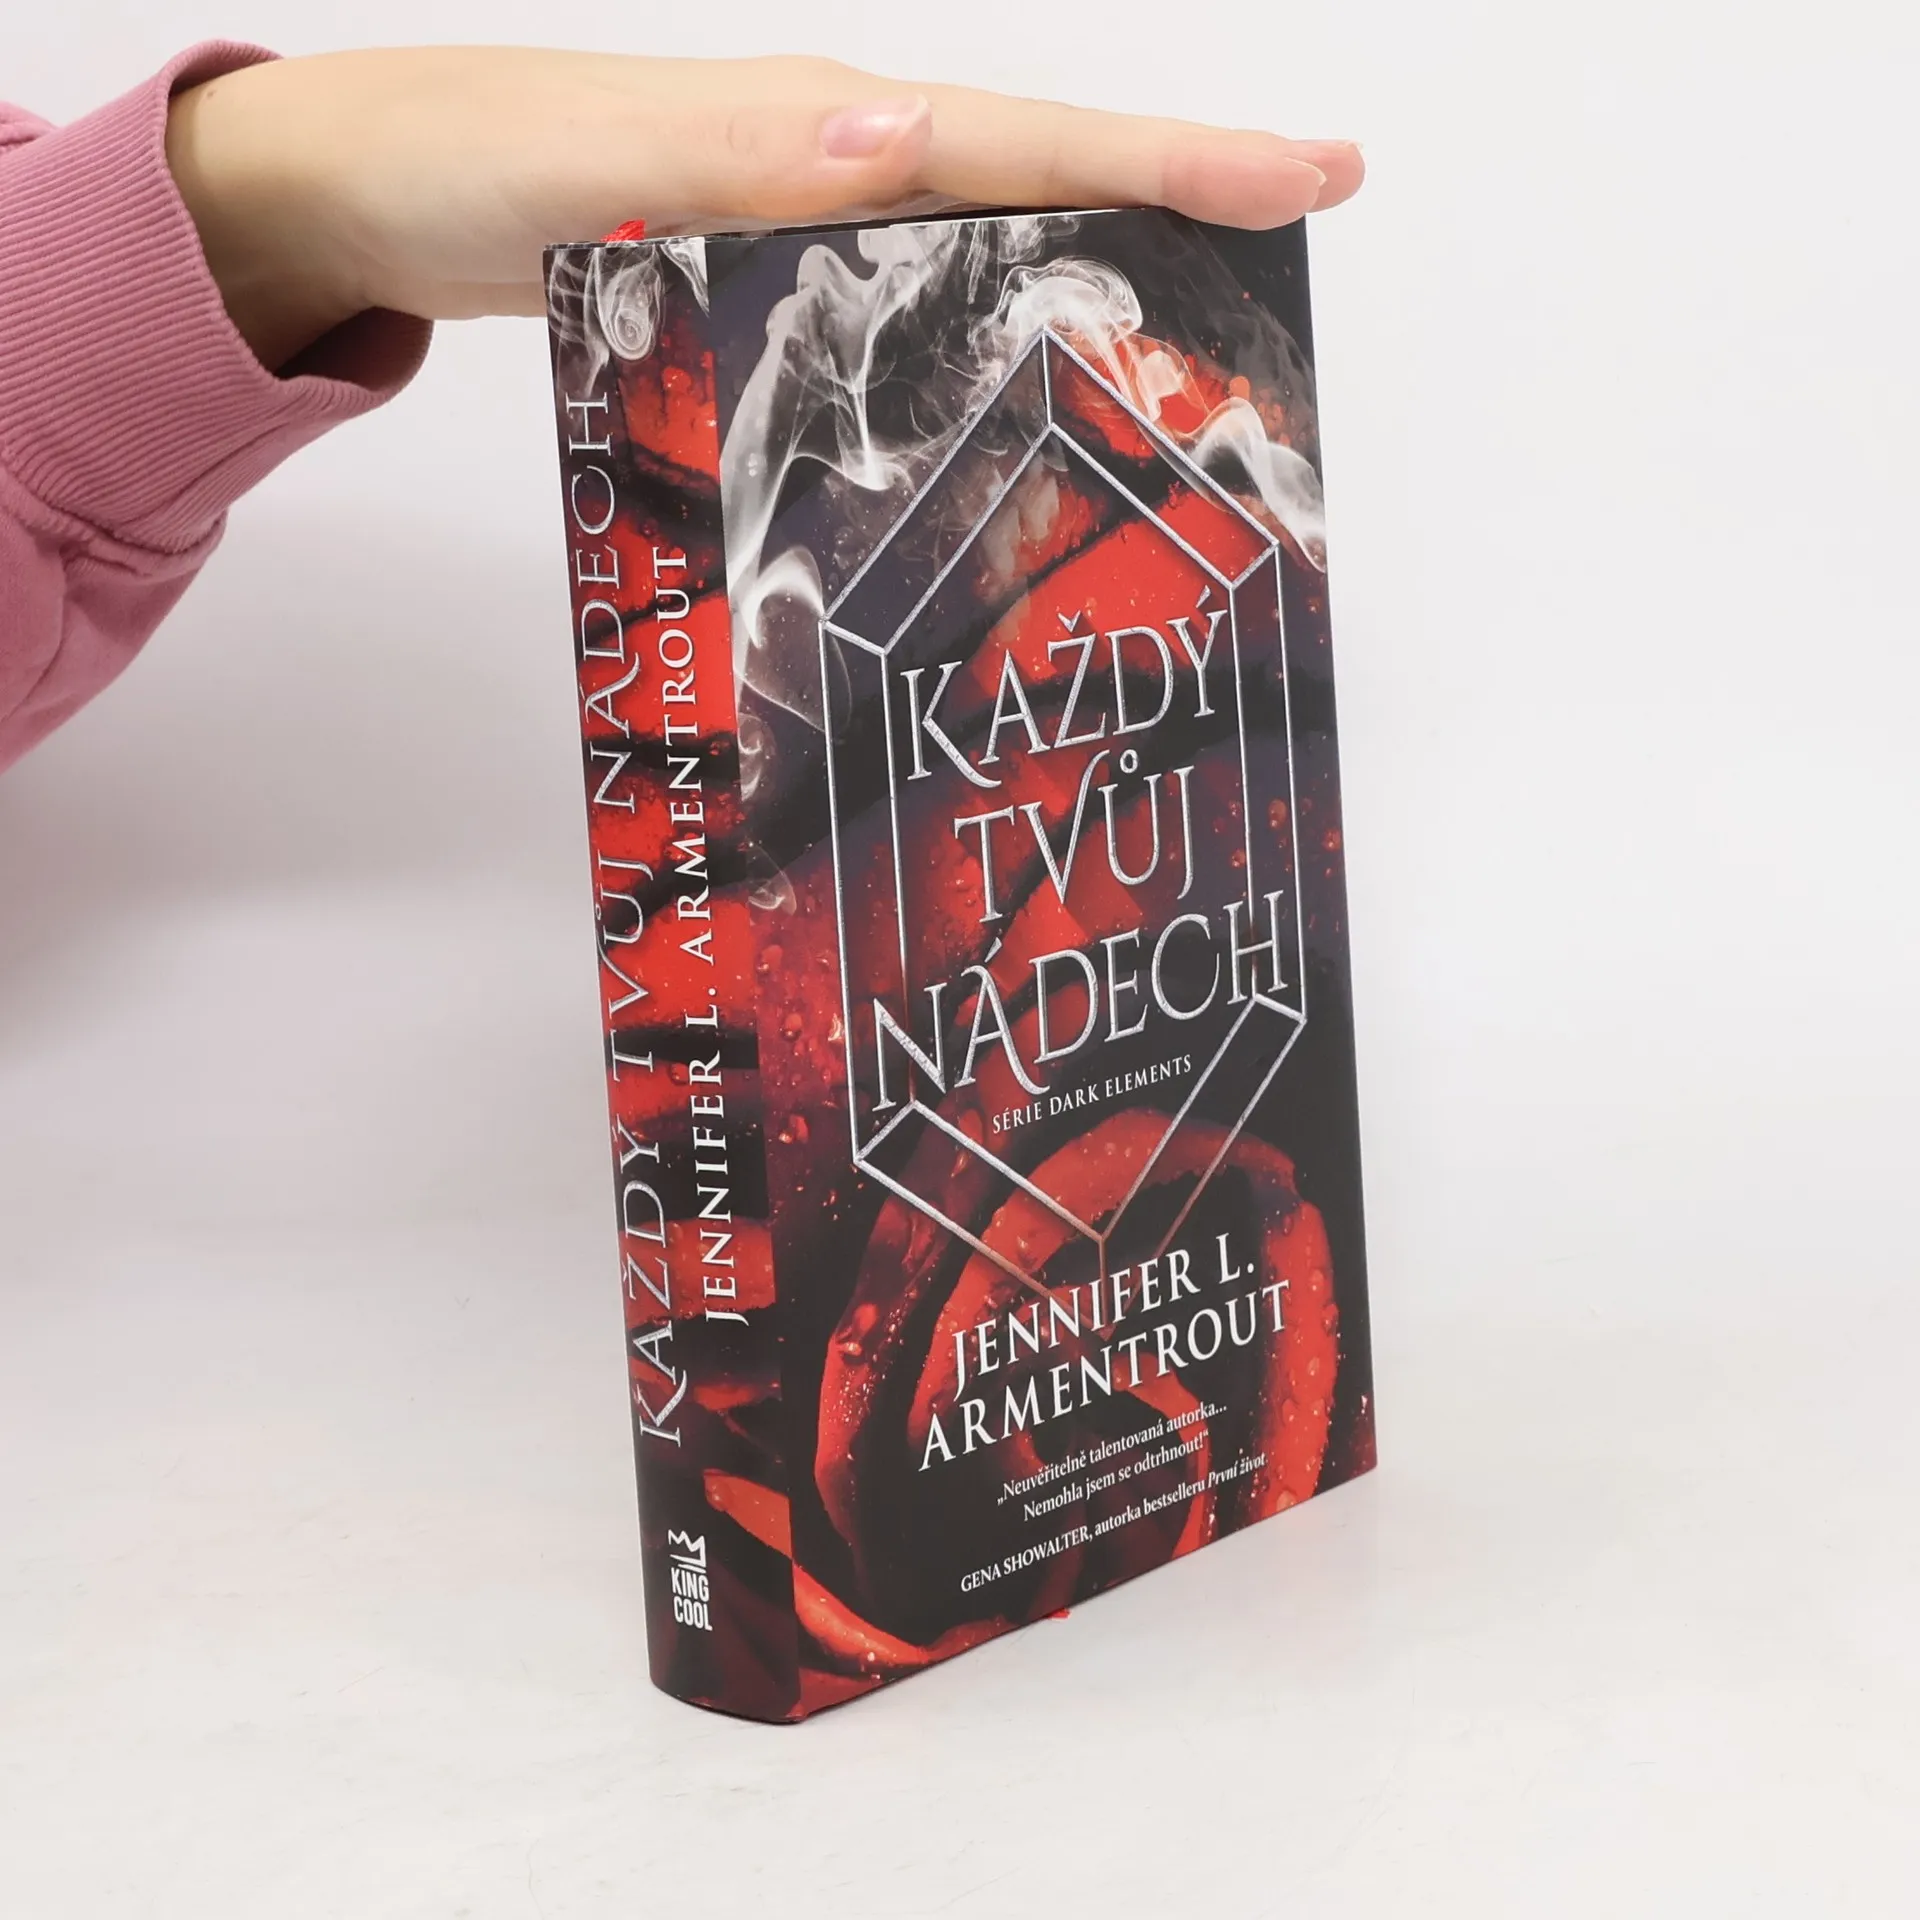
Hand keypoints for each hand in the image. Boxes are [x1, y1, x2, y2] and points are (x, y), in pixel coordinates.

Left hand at [165, 49, 1363, 371]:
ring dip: (1099, 254)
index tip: (1309, 171)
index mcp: (822, 128)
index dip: (1176, 157)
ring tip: (1206, 301)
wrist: (368, 191)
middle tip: (1306, 227)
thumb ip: (754, 156)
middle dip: (1180, 191)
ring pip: (988, 228)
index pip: (1034, 138)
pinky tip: (1012, 357)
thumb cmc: (467, 167)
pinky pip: (911, 283)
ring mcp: (805, 211)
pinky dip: (983, 313)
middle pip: (1043, 170)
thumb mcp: (604, 160)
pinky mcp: (767, 260)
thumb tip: (914, 136)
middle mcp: (834, 159)